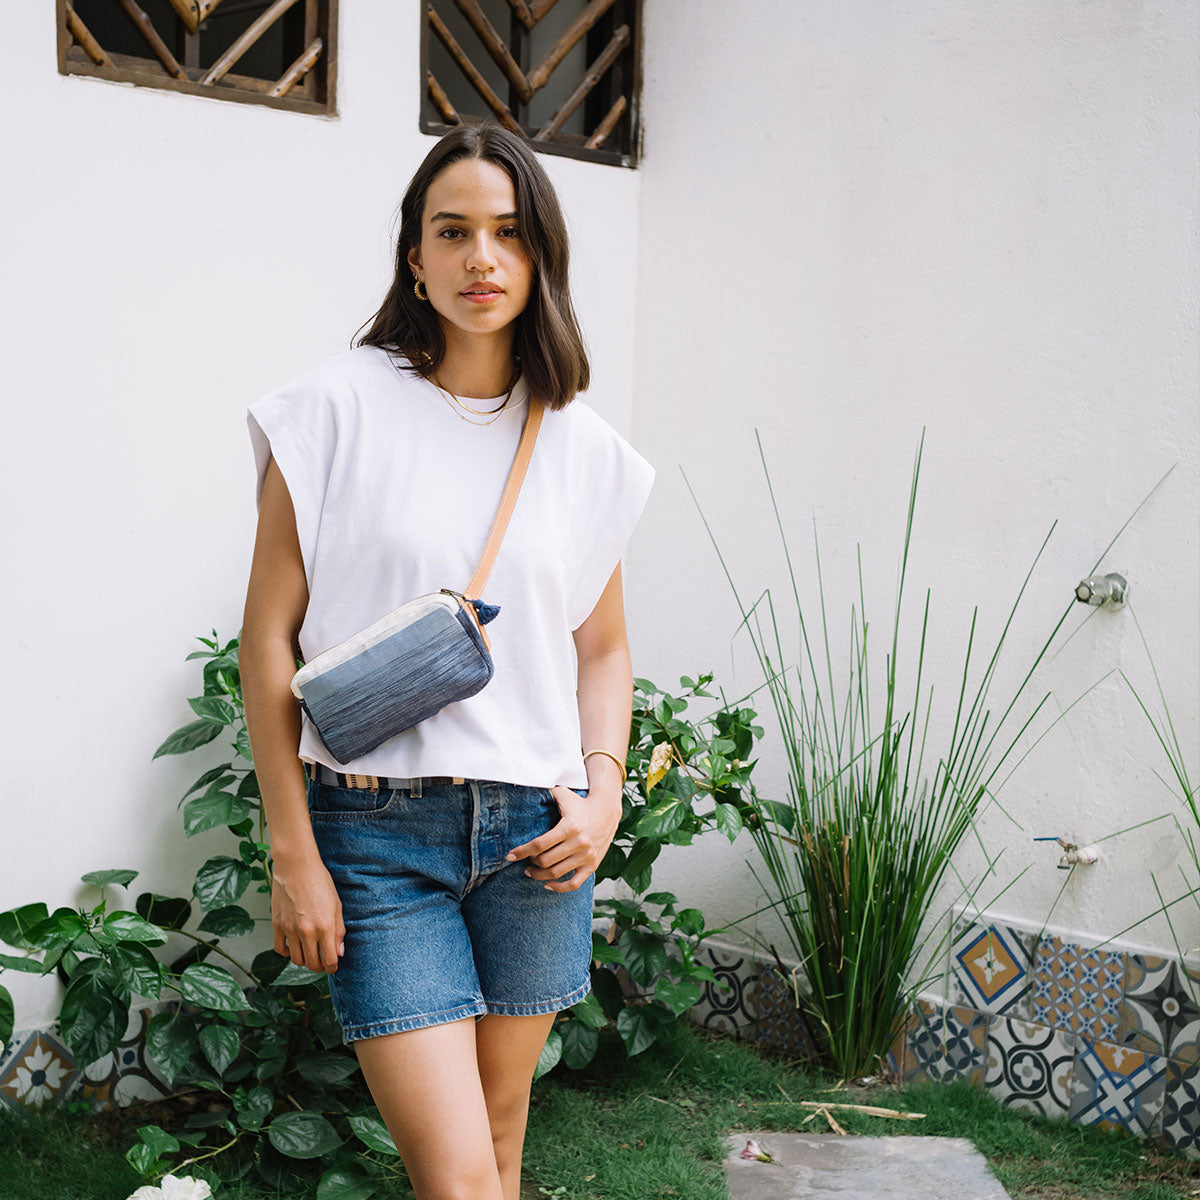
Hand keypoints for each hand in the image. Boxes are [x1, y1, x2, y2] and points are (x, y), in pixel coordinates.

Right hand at [271, 852, 345, 973]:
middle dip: (319, 966)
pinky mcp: (277, 925)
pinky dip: (287, 952)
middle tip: (322, 960)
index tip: (333, 966)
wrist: (297, 866)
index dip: (332, 967)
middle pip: (312, 964)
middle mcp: (307, 931)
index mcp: (325, 926)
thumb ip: (339, 930)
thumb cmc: (320, 882)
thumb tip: (339, 952)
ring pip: (296, 959)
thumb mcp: (337, 905)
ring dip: (304, 960)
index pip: (329, 960)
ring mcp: (290, 929)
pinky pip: (280, 949)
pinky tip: (294, 945)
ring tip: (309, 952)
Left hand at [505, 784, 621, 892]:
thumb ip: (546, 791)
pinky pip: (574, 883)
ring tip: (531, 872)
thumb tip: (525, 782)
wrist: (607, 811)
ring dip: (539, 876)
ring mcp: (586, 856)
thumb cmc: (580, 803)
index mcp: (569, 827)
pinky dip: (560, 887)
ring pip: (557, 873)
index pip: (539, 844)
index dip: (522, 852)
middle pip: (546, 861)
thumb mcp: (564, 794)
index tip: (510, 856)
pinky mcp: (592, 865)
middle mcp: (578, 843)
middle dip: (531, 863)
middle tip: (525, 861)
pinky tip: (548, 885)